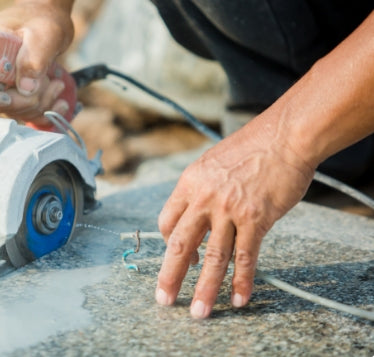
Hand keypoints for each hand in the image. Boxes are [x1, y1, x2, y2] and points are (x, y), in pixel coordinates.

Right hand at [0, 2, 74, 127]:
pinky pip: (26, 114)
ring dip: (42, 103)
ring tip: (57, 84)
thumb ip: (33, 60)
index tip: (15, 95)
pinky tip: (59, 103)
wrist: (48, 16)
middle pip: (0, 104)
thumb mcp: (43, 34)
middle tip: (52, 83)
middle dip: (30, 100)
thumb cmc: (43, 18)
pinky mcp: (13, 93)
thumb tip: (25, 90)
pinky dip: (45, 112)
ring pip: (16, 111)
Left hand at [156, 120, 314, 317]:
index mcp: (189, 182)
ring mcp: (230, 210)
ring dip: (205, 289)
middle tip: (164, 299)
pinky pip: (245, 256)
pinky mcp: (256, 219)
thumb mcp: (211, 162)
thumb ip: (200, 189)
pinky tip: (239, 298)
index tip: (180, 256)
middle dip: (170, 276)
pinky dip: (242, 280)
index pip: (167, 221)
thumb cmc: (250, 147)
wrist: (284, 137)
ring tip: (199, 312)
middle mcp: (205, 198)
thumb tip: (196, 214)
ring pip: (213, 257)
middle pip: (181, 244)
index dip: (169, 244)